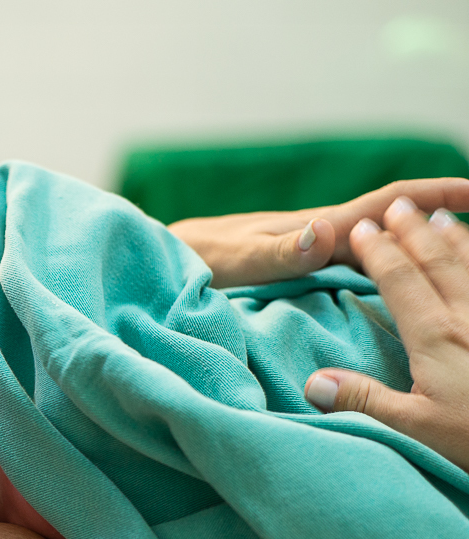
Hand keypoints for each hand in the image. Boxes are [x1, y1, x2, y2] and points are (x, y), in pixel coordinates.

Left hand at [168, 178, 468, 287]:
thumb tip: (329, 233)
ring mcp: (302, 253)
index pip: (382, 206)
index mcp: (308, 230)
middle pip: (387, 227)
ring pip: (370, 248)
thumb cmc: (185, 261)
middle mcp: (312, 237)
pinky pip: (346, 268)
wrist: (151, 263)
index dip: (431, 198)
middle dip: (435, 226)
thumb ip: (276, 252)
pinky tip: (391, 288)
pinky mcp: (289, 270)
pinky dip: (378, 271)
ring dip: (410, 251)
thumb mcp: (231, 260)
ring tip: (450, 267)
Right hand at [304, 198, 468, 472]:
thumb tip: (312, 382)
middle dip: (414, 232)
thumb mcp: (418, 430)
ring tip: (439, 218)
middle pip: (438, 262)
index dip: (378, 252)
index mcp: (437, 338)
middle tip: (396, 206)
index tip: (361, 230)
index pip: (401, 281)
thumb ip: (365, 400)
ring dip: (455, 239)